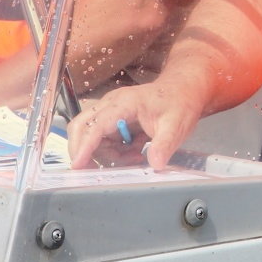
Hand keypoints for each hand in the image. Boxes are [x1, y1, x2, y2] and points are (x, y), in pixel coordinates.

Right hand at [66, 73, 209, 169]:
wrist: (184, 90)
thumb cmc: (179, 102)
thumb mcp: (176, 126)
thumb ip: (164, 145)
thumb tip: (155, 164)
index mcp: (125, 103)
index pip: (97, 125)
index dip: (85, 146)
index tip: (78, 165)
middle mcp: (112, 104)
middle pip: (82, 127)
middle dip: (83, 151)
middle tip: (94, 171)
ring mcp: (112, 111)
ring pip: (93, 138)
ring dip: (108, 154)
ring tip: (136, 157)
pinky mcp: (114, 120)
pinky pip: (105, 140)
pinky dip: (115, 152)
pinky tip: (135, 152)